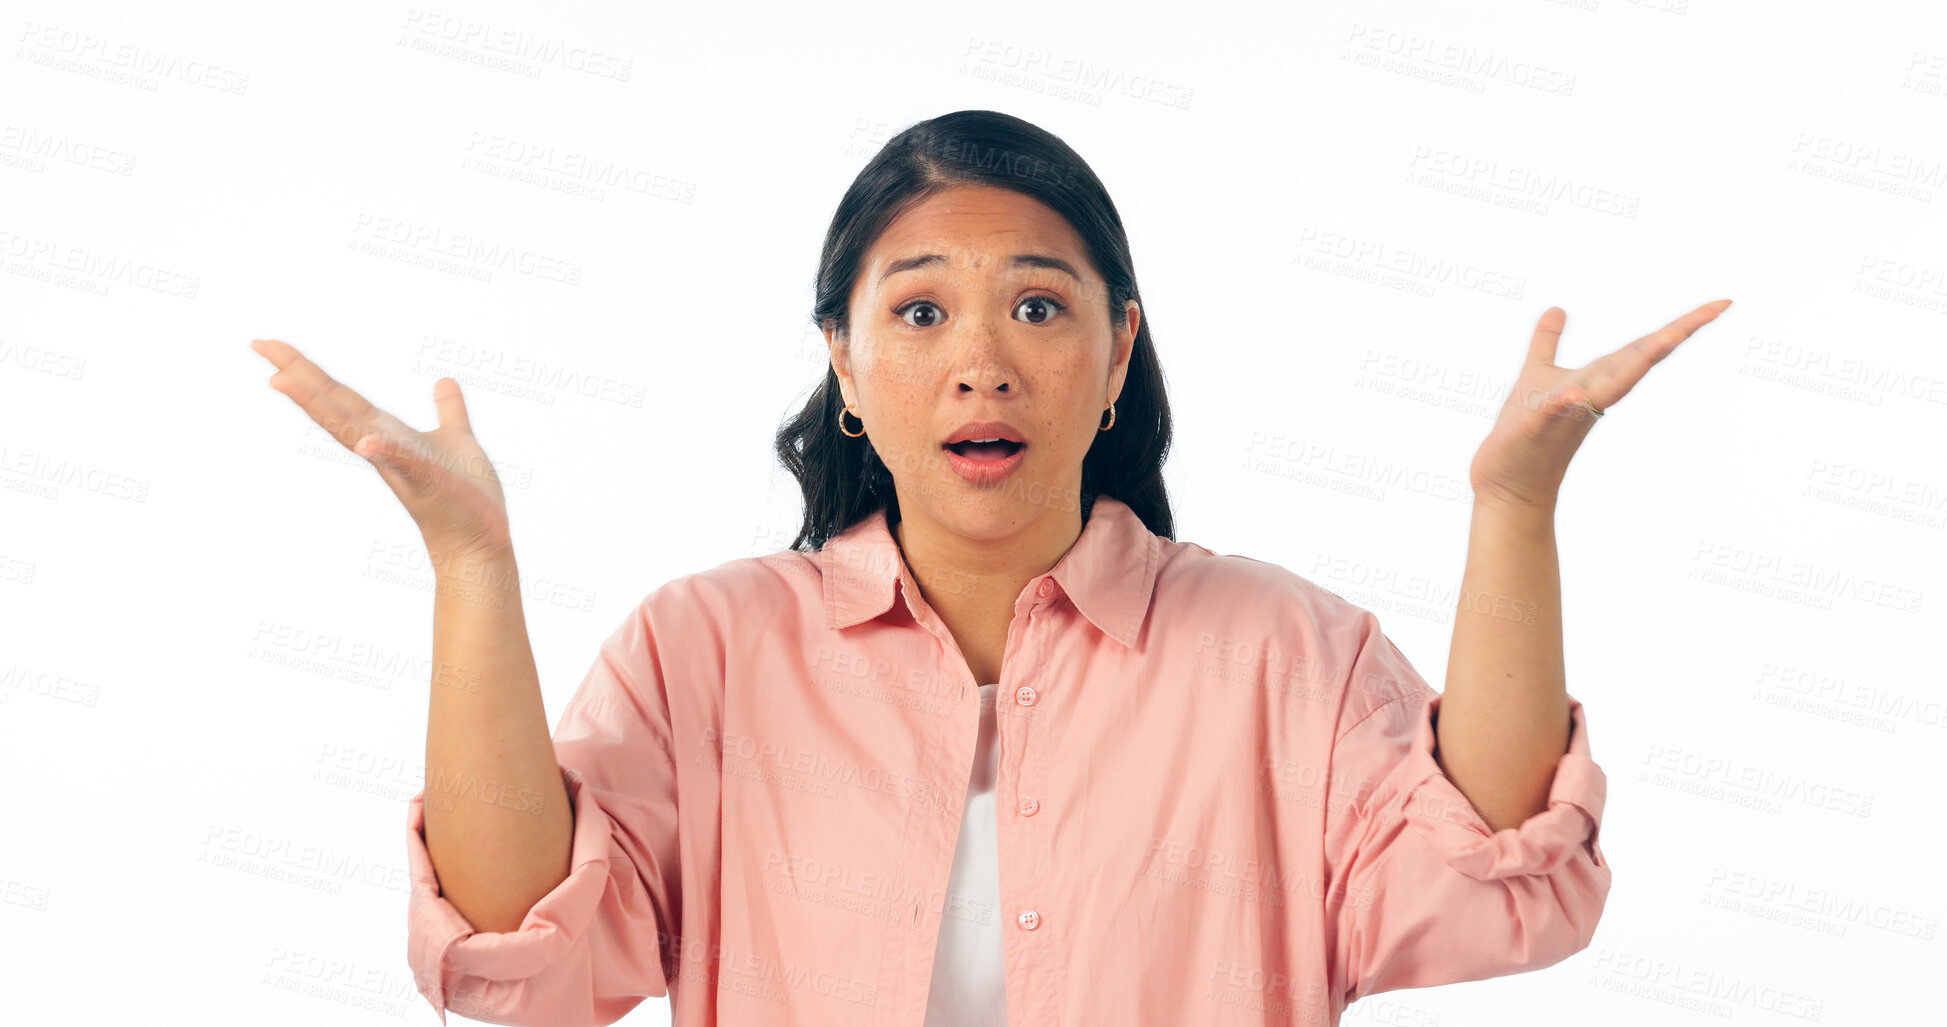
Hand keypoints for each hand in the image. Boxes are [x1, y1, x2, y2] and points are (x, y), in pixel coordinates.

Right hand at [252, 338, 512, 561]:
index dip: (308, 370)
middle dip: (297, 375)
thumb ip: (449, 410)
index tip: (272, 345)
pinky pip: (405, 462)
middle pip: (333, 405)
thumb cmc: (464, 496)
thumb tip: (445, 381)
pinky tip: (367, 440)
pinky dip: (385, 450)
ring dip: (318, 406)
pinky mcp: (428, 482)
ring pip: (352, 430)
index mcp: (388, 433)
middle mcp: (383, 447)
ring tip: (281, 380)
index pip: (340, 396)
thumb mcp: (457, 439)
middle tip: (259, 344)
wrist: (478, 542)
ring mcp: (401, 465)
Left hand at [1469, 299, 1733, 514]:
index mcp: (1595, 380)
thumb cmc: (1525, 433)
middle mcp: (1590, 396)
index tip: (1721, 303)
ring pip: (1606, 386)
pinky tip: (1576, 392)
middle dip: (1671, 337)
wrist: (1507, 484)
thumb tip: (1557, 308)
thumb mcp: (1536, 375)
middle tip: (1713, 312)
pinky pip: (1551, 413)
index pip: (1642, 348)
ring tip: (1667, 338)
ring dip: (1634, 364)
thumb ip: (1547, 342)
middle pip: (1636, 362)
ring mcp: (1565, 414)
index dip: (1680, 325)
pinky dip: (1564, 403)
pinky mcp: (1533, 430)